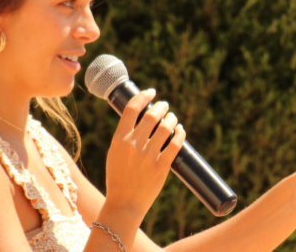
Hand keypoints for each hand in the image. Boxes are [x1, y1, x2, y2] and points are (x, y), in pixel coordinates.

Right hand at [103, 89, 186, 217]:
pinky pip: (175, 144)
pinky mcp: (162, 167)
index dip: (143, 96)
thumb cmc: (118, 178)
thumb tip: (141, 118)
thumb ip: (125, 136)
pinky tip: (180, 130)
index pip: (132, 109)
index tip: (151, 92)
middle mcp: (134, 145)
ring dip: (172, 119)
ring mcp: (148, 156)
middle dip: (161, 107)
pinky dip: (180, 134)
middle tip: (164, 106)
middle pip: (151, 115)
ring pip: (166, 127)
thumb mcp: (114, 153)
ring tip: (173, 118)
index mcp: (119, 140)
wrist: (124, 204)